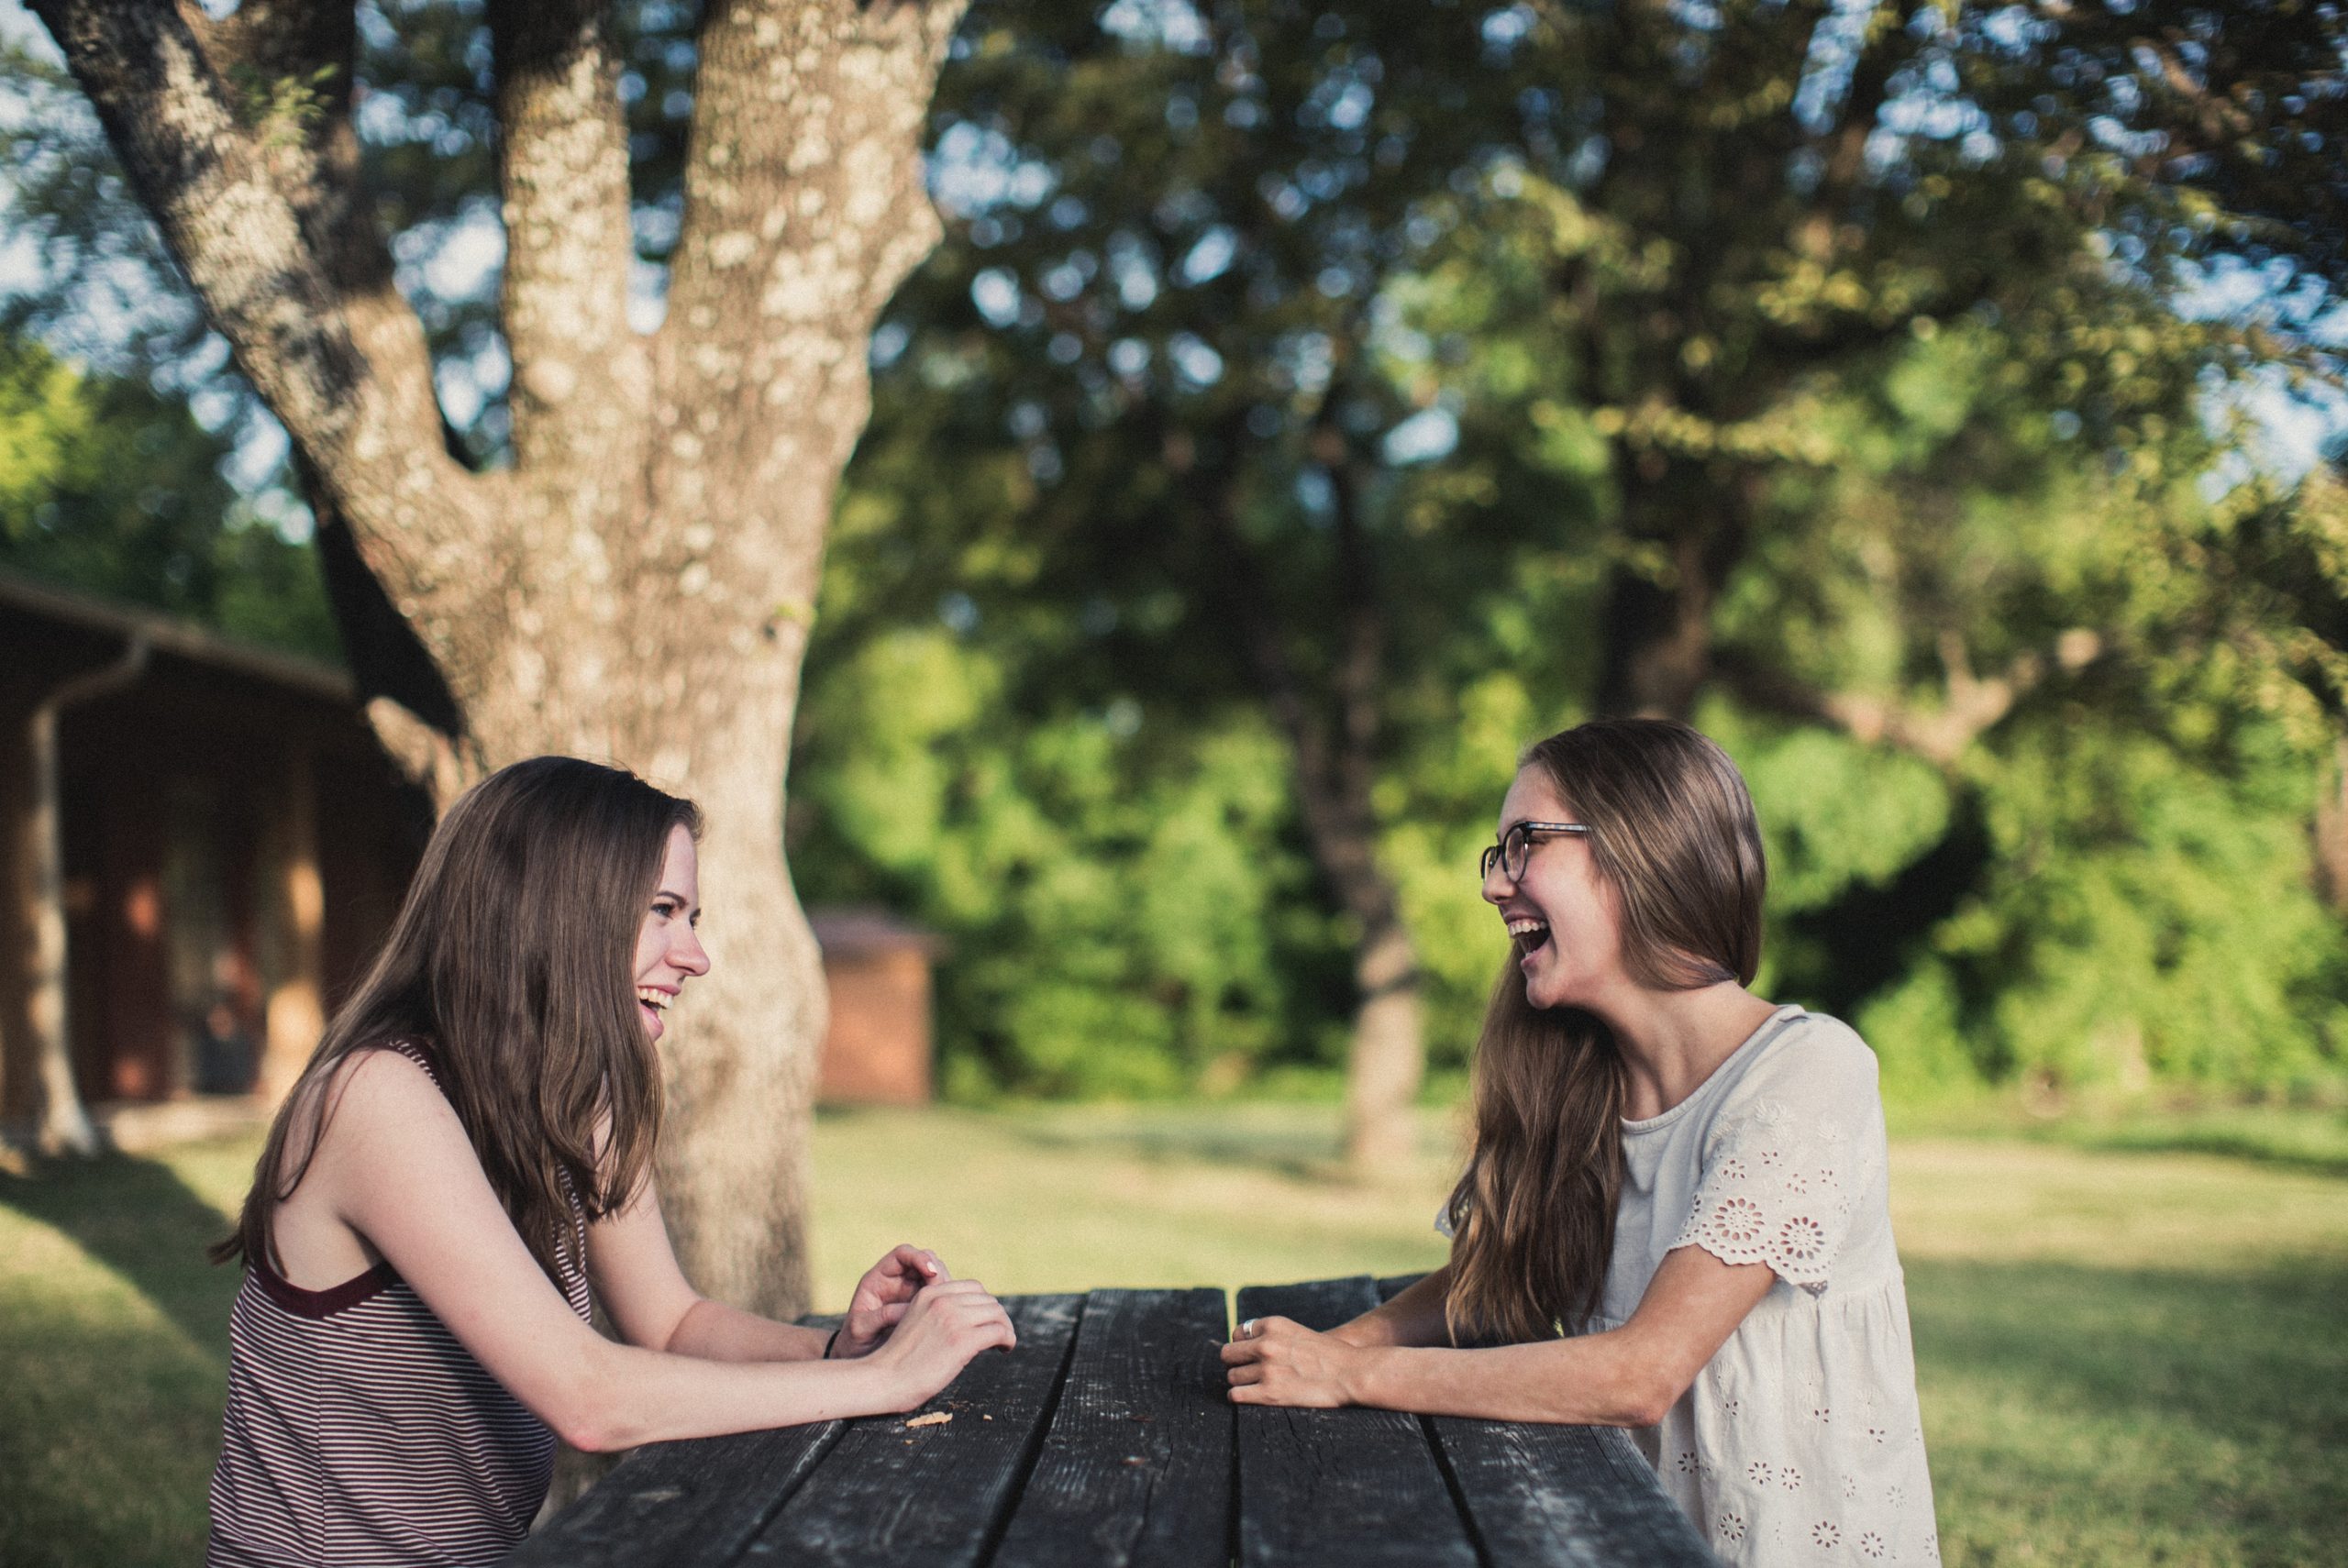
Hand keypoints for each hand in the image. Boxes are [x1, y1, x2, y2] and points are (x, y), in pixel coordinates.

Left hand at [832, 1244, 948, 1359]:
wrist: (860, 1357)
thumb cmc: (854, 1341)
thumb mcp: (860, 1328)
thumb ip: (881, 1316)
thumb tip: (909, 1310)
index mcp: (879, 1279)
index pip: (902, 1255)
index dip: (919, 1258)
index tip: (931, 1273)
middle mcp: (898, 1281)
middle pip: (925, 1261)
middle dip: (937, 1273)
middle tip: (942, 1294)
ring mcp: (913, 1293)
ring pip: (937, 1278)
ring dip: (946, 1287)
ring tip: (946, 1306)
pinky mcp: (924, 1307)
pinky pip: (941, 1296)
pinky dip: (948, 1301)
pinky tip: (950, 1314)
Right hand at [872, 1279, 1016, 1409]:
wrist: (883, 1380)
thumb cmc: (900, 1360)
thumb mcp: (918, 1322)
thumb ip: (940, 1314)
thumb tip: (974, 1320)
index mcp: (929, 1293)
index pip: (972, 1288)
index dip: (984, 1305)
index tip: (985, 1322)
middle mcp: (942, 1300)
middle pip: (987, 1300)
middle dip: (996, 1317)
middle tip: (998, 1335)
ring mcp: (953, 1318)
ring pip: (997, 1313)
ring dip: (1005, 1328)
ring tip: (1003, 1343)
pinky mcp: (963, 1340)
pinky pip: (1000, 1331)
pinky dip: (1008, 1339)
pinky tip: (1004, 1349)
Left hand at [1221, 1315, 1368, 1407]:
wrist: (1351, 1373)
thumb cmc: (1328, 1355)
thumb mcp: (1297, 1332)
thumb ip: (1272, 1335)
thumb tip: (1246, 1345)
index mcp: (1272, 1325)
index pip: (1237, 1333)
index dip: (1243, 1346)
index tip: (1251, 1355)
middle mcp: (1266, 1344)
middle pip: (1228, 1355)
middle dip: (1236, 1364)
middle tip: (1249, 1372)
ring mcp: (1266, 1369)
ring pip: (1232, 1376)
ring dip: (1241, 1382)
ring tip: (1257, 1386)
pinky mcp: (1269, 1393)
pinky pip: (1236, 1395)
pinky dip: (1240, 1397)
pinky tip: (1252, 1397)